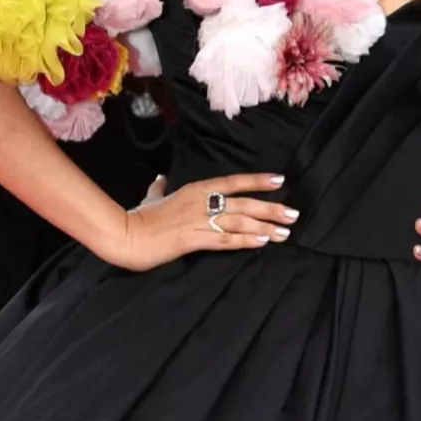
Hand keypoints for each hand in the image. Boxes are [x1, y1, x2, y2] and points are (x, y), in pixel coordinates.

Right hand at [111, 173, 296, 270]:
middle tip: (293, 214)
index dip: (257, 181)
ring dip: (264, 227)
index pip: (233, 182)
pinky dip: (245, 240)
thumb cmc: (140, 216)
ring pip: (239, 221)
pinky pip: (225, 240)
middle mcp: (201, 202)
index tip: (280, 180)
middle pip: (243, 203)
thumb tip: (159, 178)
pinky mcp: (194, 240)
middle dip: (270, 209)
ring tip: (285, 232)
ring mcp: (199, 221)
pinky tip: (262, 242)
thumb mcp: (152, 196)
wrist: (127, 234)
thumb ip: (159, 187)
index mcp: (195, 190)